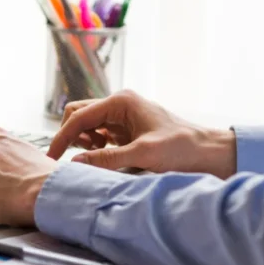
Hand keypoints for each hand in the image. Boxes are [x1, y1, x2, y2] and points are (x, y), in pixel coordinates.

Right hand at [47, 90, 236, 178]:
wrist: (211, 153)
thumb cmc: (182, 149)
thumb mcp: (143, 155)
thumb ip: (106, 158)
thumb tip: (75, 163)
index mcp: (121, 101)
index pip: (79, 116)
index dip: (62, 137)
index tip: (52, 158)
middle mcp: (119, 103)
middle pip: (78, 114)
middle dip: (71, 135)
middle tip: (74, 158)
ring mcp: (123, 115)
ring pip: (87, 123)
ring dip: (82, 140)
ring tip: (94, 156)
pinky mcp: (127, 128)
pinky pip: (99, 132)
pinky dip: (94, 144)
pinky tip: (104, 155)